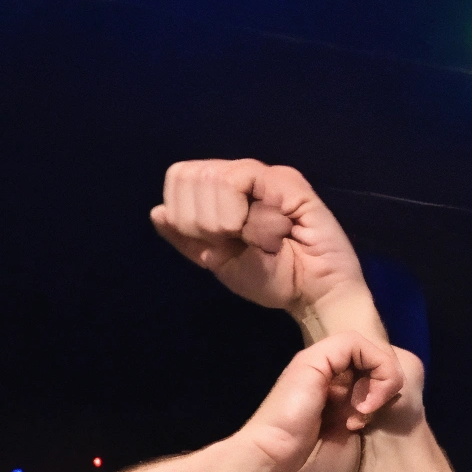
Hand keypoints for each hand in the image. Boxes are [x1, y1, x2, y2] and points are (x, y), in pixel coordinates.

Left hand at [152, 159, 371, 330]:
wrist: (313, 294)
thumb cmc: (273, 279)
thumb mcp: (220, 263)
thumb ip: (188, 240)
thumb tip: (157, 212)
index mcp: (222, 193)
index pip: (179, 179)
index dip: (182, 214)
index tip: (210, 243)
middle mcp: (240, 177)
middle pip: (189, 177)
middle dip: (202, 221)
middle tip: (234, 242)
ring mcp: (263, 176)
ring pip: (212, 178)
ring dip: (226, 221)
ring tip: (257, 239)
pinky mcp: (286, 181)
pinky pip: (242, 181)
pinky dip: (245, 216)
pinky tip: (266, 233)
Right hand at [239, 335, 403, 471]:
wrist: (275, 468)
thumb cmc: (308, 469)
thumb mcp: (352, 446)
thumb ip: (369, 421)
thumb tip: (384, 402)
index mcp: (336, 396)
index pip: (375, 376)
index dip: (385, 397)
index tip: (368, 427)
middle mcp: (329, 376)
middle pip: (375, 361)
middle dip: (386, 387)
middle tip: (368, 419)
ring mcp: (322, 365)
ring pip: (371, 349)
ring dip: (384, 378)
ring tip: (368, 410)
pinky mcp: (318, 358)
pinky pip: (358, 343)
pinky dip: (375, 369)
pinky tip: (365, 401)